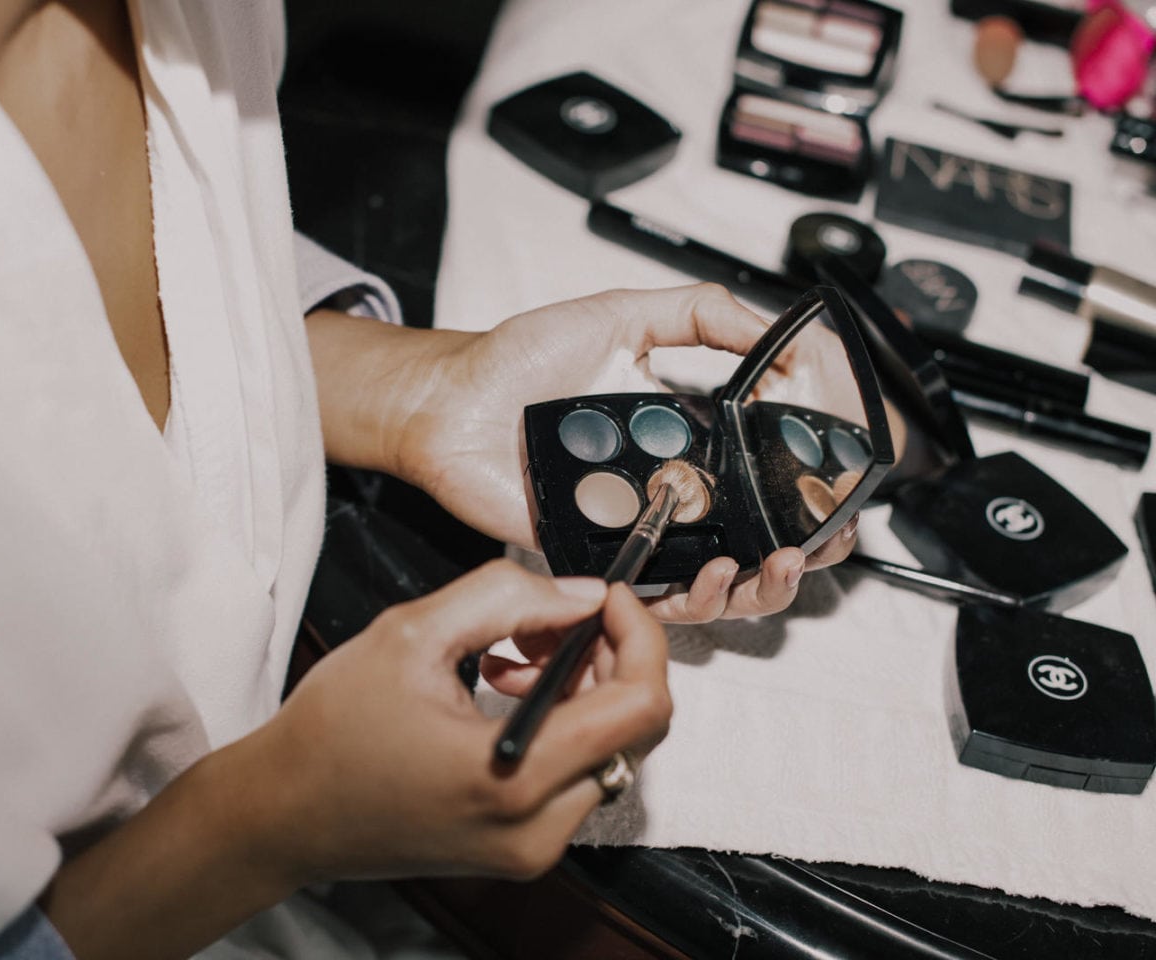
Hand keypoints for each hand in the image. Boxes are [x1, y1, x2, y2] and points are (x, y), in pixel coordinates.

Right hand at [266, 560, 671, 881]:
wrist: (285, 813)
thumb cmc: (332, 730)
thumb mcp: (412, 633)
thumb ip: (506, 598)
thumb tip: (580, 595)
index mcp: (514, 776)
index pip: (639, 704)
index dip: (637, 636)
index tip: (607, 598)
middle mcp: (536, 828)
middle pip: (634, 731)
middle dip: (606, 659)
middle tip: (551, 620)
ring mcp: (532, 848)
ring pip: (610, 753)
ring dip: (583, 690)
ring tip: (513, 654)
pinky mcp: (521, 851)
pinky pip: (577, 778)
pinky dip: (562, 725)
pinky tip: (506, 691)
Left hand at [396, 284, 858, 621]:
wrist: (451, 400)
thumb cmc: (521, 360)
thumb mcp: (622, 315)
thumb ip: (699, 315)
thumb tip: (778, 329)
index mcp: (687, 439)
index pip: (766, 477)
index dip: (813, 490)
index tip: (850, 485)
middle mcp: (669, 492)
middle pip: (753, 545)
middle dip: (802, 554)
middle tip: (822, 542)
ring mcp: (637, 530)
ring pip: (714, 585)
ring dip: (757, 585)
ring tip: (776, 563)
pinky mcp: (597, 559)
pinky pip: (652, 596)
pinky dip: (692, 597)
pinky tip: (712, 574)